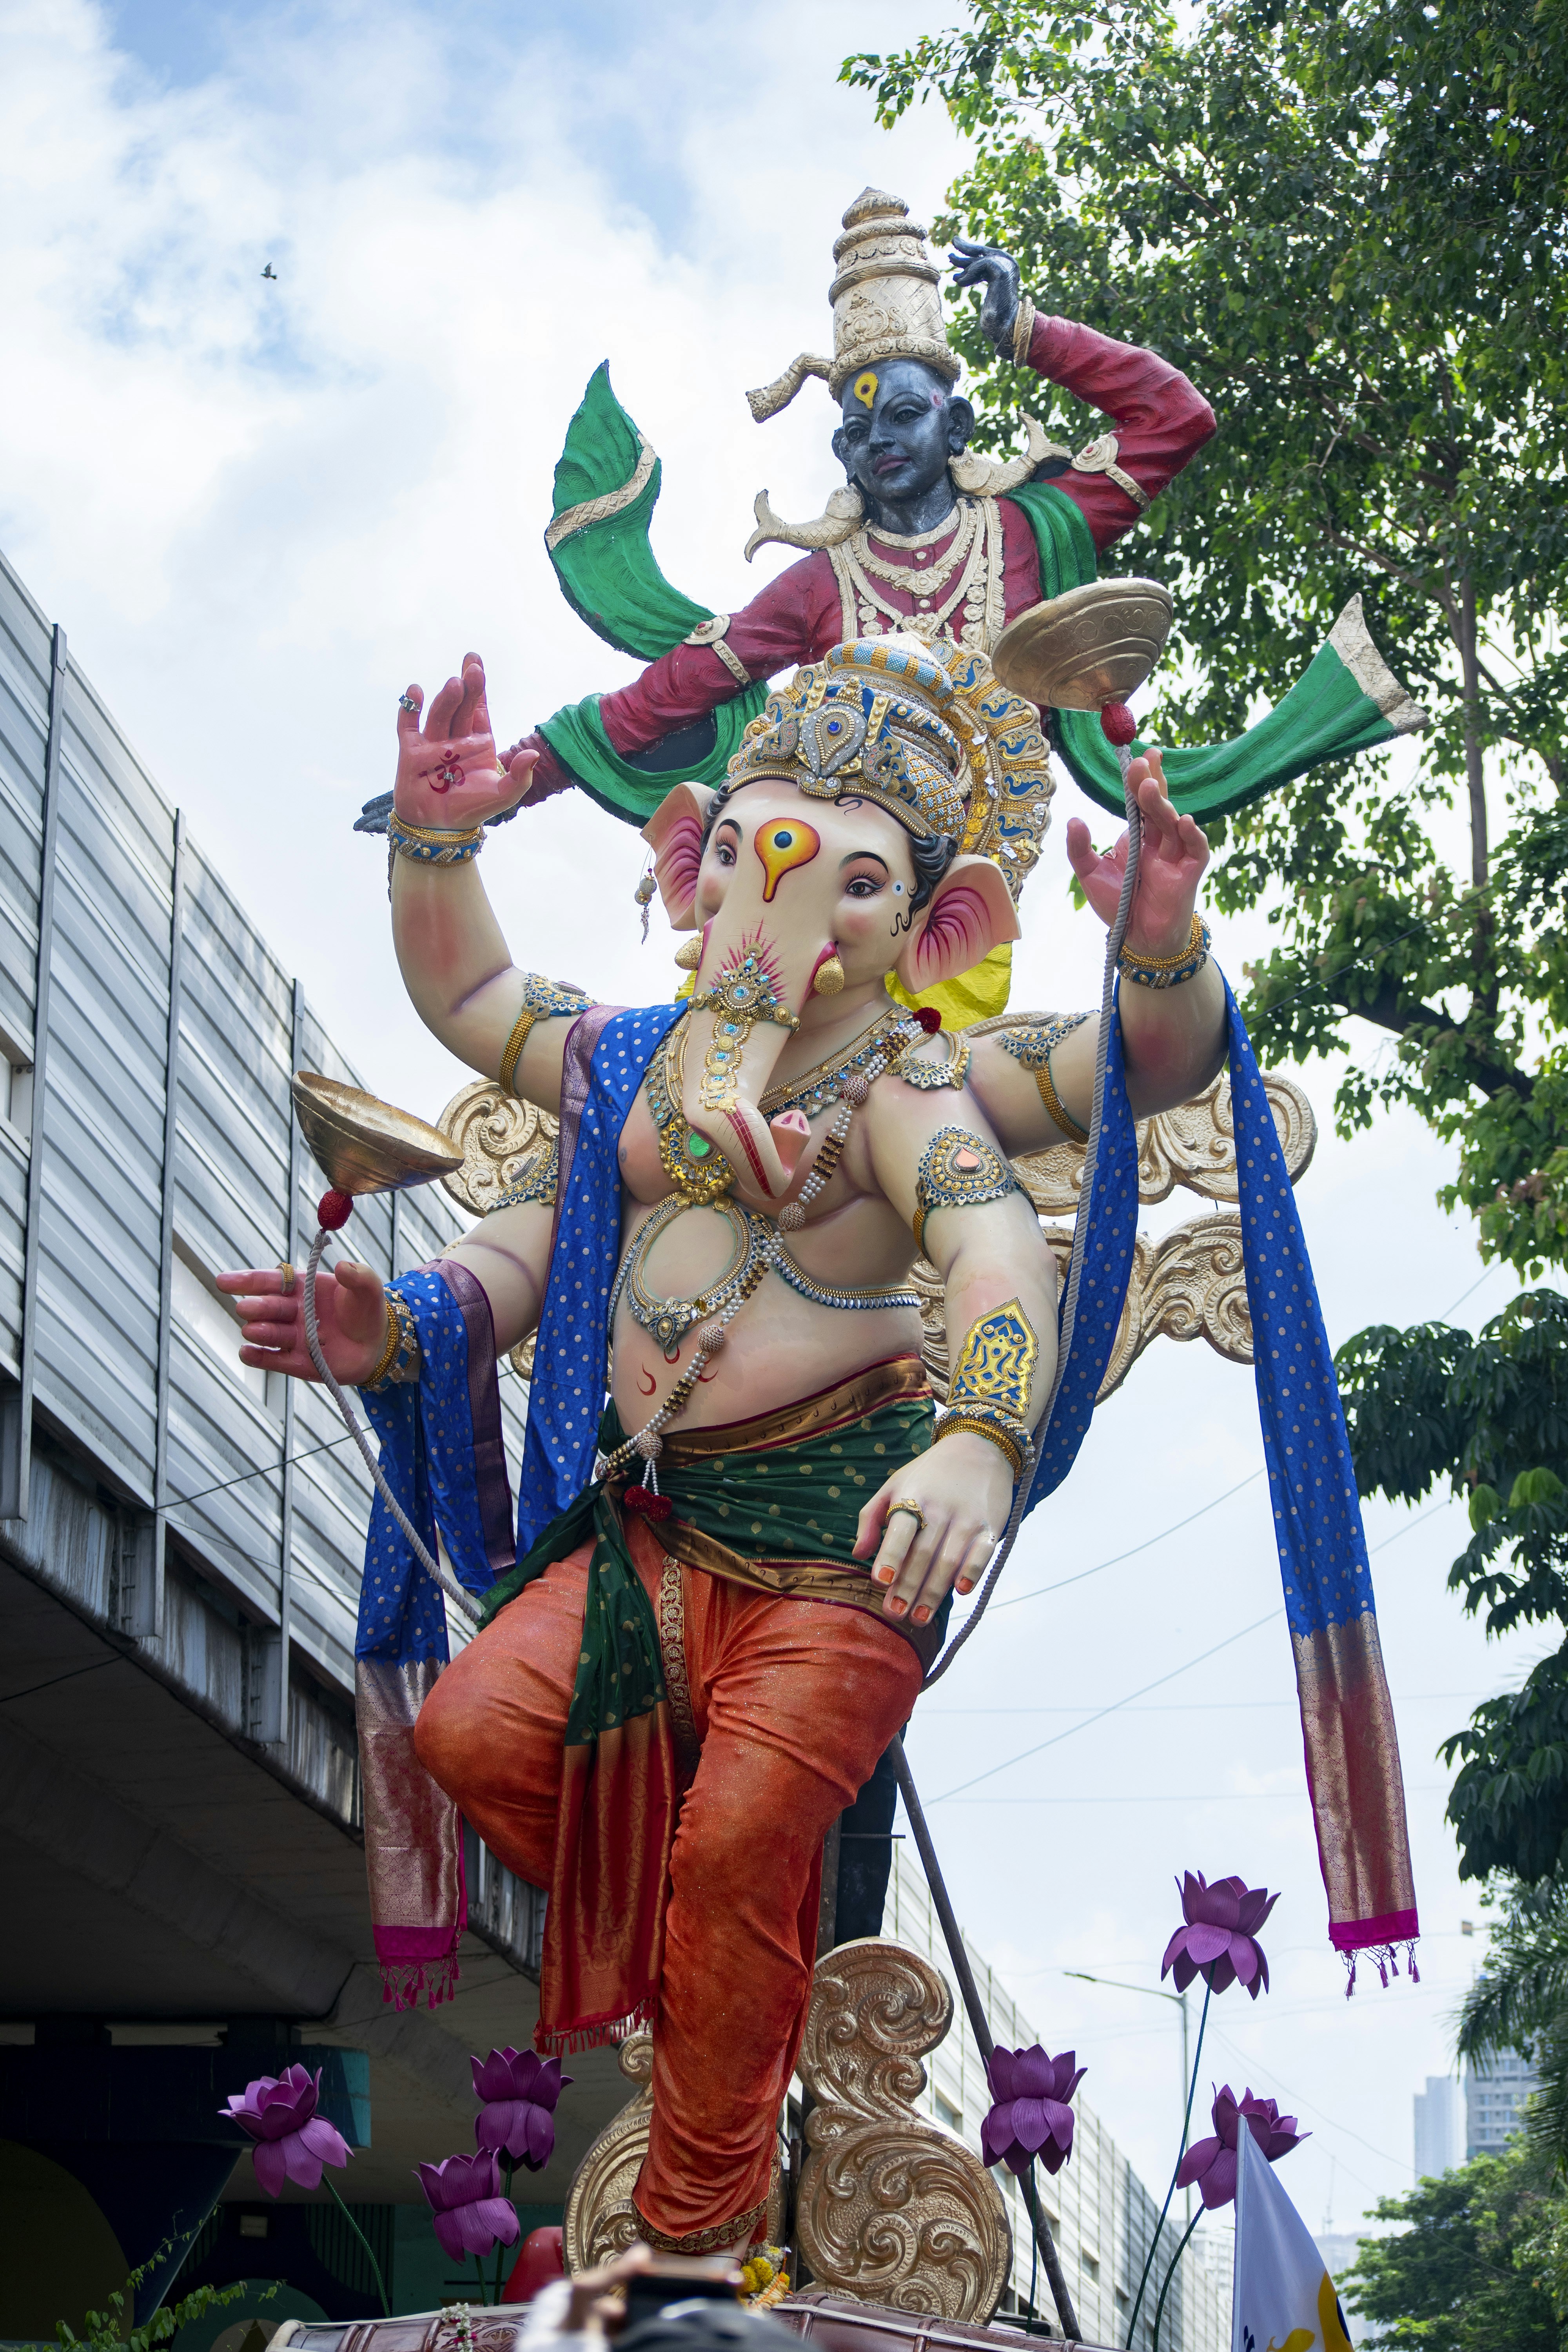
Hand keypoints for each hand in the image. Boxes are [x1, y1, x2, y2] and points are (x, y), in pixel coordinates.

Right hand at [216, 1261, 387, 1385]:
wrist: (379, 1345)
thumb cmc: (367, 1311)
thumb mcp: (368, 1287)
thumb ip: (358, 1275)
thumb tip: (343, 1266)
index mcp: (303, 1288)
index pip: (270, 1281)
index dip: (246, 1281)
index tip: (222, 1281)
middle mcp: (293, 1312)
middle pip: (267, 1307)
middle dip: (255, 1307)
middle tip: (246, 1309)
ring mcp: (294, 1338)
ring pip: (268, 1333)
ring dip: (258, 1331)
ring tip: (253, 1330)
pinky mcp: (298, 1363)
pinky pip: (274, 1360)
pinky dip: (259, 1357)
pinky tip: (246, 1352)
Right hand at [393, 652, 536, 831]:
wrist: (441, 828)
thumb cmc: (472, 808)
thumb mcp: (504, 795)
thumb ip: (520, 776)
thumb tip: (533, 755)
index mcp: (478, 741)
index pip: (478, 708)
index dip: (479, 688)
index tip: (477, 664)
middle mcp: (455, 737)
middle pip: (460, 707)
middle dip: (467, 688)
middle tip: (472, 670)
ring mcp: (432, 742)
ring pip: (439, 714)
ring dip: (446, 699)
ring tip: (455, 684)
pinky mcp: (410, 752)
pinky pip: (408, 726)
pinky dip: (409, 708)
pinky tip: (415, 691)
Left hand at [854, 1432, 1013, 1625]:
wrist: (980, 1447)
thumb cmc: (929, 1473)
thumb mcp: (894, 1484)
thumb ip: (871, 1518)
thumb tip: (858, 1554)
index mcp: (912, 1496)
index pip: (900, 1531)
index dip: (890, 1556)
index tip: (880, 1581)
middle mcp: (940, 1509)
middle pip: (922, 1554)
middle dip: (908, 1588)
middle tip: (895, 1614)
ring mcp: (967, 1518)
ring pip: (949, 1560)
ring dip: (934, 1592)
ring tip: (919, 1617)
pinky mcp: (991, 1525)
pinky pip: (983, 1553)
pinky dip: (972, 1573)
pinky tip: (960, 1592)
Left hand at [948, 239, 1021, 350]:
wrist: (1003, 327)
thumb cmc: (992, 317)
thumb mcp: (979, 290)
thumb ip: (974, 277)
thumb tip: (956, 270)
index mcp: (1006, 269)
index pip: (986, 255)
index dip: (970, 250)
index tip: (955, 244)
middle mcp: (1009, 265)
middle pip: (984, 252)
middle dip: (966, 248)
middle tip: (953, 241)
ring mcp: (1007, 268)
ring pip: (981, 258)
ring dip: (965, 266)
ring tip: (955, 279)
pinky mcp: (1002, 272)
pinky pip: (982, 263)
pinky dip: (970, 272)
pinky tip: (961, 282)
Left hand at [1065, 750, 1210, 959]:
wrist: (1137, 938)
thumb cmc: (1118, 906)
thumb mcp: (1091, 875)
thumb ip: (1080, 849)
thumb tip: (1073, 819)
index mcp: (1138, 837)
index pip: (1140, 803)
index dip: (1140, 780)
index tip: (1136, 758)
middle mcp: (1159, 841)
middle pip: (1157, 806)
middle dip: (1151, 782)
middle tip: (1143, 761)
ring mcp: (1176, 855)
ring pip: (1172, 823)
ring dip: (1162, 805)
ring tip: (1149, 788)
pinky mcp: (1190, 872)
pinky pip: (1195, 849)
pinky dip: (1192, 835)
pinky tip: (1184, 822)